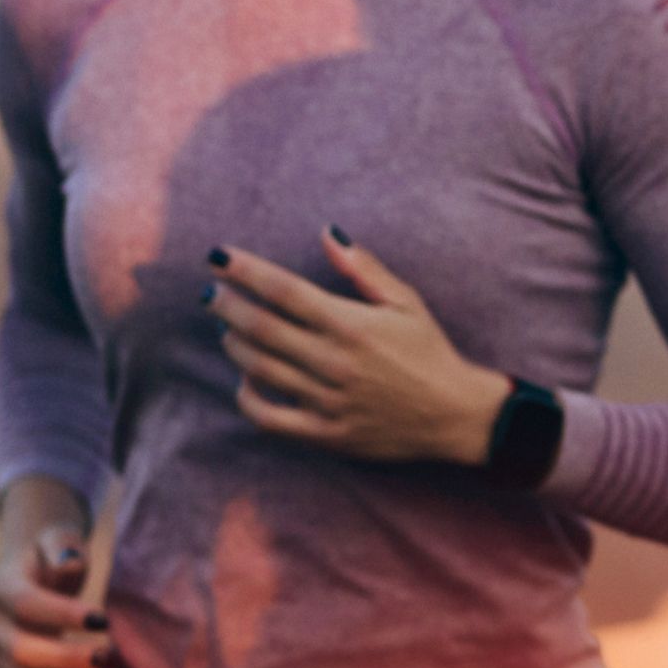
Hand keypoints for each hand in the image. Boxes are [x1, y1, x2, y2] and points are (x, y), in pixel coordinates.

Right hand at [0, 524, 109, 667]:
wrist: (36, 579)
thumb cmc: (57, 560)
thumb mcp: (60, 539)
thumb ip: (63, 545)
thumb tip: (69, 562)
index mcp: (2, 588)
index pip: (25, 605)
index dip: (64, 615)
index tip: (104, 619)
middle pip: (20, 652)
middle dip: (70, 658)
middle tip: (111, 654)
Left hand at [201, 227, 513, 465]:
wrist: (456, 415)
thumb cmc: (430, 351)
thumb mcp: (407, 302)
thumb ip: (363, 269)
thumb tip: (326, 233)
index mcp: (352, 324)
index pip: (283, 290)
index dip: (245, 271)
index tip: (218, 257)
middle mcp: (334, 361)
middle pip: (260, 327)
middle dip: (227, 305)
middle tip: (212, 293)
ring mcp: (326, 400)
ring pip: (258, 368)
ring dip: (234, 343)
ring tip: (228, 328)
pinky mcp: (325, 434)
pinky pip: (269, 418)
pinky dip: (247, 398)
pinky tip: (245, 380)